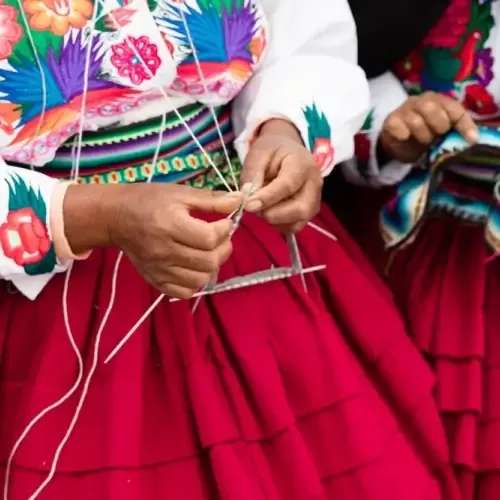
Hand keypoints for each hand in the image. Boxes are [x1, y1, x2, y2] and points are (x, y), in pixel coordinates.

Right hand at [63, 183, 241, 298]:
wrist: (116, 217)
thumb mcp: (181, 193)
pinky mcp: (155, 280)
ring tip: (209, 252)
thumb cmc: (149, 200)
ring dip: (212, 267)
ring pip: (200, 280)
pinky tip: (194, 267)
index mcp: (170, 224)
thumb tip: (240, 201)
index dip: (224, 231)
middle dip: (223, 249)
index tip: (224, 223)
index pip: (209, 238)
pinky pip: (184, 292)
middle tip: (221, 239)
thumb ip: (212, 200)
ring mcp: (159, 269)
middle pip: (208, 262)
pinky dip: (195, 282)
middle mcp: (164, 250)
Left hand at [240, 118, 322, 232]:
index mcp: (303, 165)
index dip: (267, 198)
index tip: (248, 205)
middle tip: (252, 207)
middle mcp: (314, 185)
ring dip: (274, 220)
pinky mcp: (308, 213)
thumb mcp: (258, 153)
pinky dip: (278, 225)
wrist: (287, 151)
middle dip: (272, 214)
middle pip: (300, 209)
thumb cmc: (273, 150)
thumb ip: (252, 174)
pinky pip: (294, 227)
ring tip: (260, 206)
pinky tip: (268, 211)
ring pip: (297, 222)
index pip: (288, 185)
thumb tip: (247, 196)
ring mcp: (314, 201)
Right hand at [380, 92, 477, 162]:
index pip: (453, 107)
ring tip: (423, 142)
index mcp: (437, 101)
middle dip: (438, 126)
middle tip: (437, 136)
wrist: (398, 145)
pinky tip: (405, 138)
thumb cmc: (423, 136)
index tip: (471, 140)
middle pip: (431, 107)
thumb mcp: (442, 135)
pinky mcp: (390, 121)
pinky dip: (403, 134)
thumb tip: (472, 140)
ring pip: (415, 120)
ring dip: (422, 135)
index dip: (464, 124)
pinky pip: (397, 126)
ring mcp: (403, 110)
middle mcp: (420, 101)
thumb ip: (454, 132)